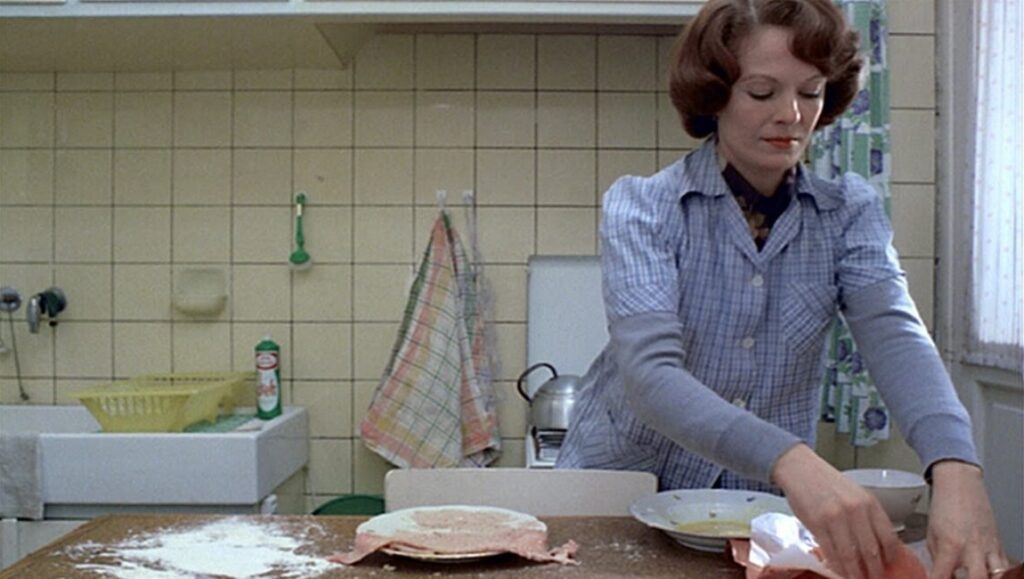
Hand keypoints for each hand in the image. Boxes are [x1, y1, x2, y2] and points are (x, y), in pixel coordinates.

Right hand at [771, 444, 901, 578]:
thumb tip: (878, 546)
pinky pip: (830, 553)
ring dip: (855, 574)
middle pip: (871, 551)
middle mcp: (856, 510)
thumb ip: (867, 517)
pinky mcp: (817, 524)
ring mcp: (835, 518)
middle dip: (874, 571)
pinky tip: (839, 572)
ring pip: (850, 556)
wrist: (800, 469)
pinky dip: (836, 567)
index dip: (889, 558)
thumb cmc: (827, 483)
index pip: (888, 538)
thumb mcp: (855, 495)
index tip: (888, 567)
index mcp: (870, 502)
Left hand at [926, 460, 1008, 578]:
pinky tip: (988, 575)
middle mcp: (972, 548)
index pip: (941, 576)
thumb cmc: (944, 506)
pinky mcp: (999, 545)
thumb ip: (936, 557)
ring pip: (995, 576)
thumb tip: (937, 574)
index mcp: (950, 545)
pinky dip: (997, 575)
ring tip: (974, 577)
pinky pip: (1003, 567)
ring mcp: (989, 548)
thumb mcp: (931, 533)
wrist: (960, 484)